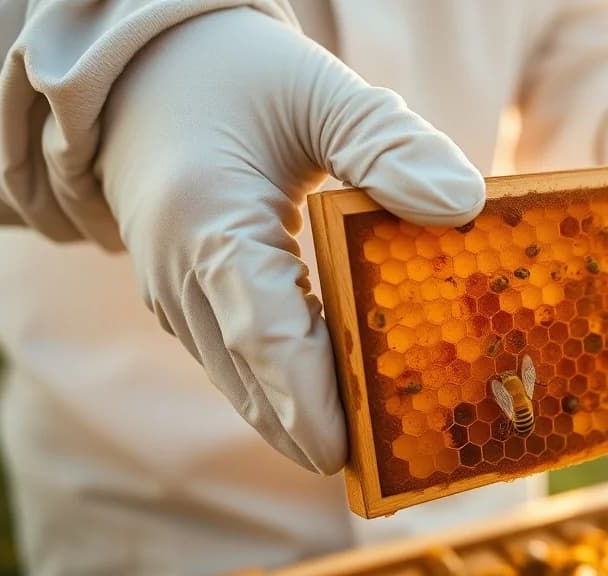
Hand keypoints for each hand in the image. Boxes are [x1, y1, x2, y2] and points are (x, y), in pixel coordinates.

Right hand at [94, 9, 485, 473]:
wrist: (144, 77)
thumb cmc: (236, 78)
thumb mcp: (319, 93)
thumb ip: (389, 145)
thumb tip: (462, 204)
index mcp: (209, 225)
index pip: (263, 332)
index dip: (309, 398)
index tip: (352, 452)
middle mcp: (182, 277)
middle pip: (255, 379)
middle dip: (321, 427)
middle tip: (391, 467)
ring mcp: (181, 298)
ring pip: (246, 381)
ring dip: (307, 415)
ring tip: (382, 449)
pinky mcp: (194, 303)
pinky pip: (244, 360)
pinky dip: (292, 384)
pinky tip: (349, 399)